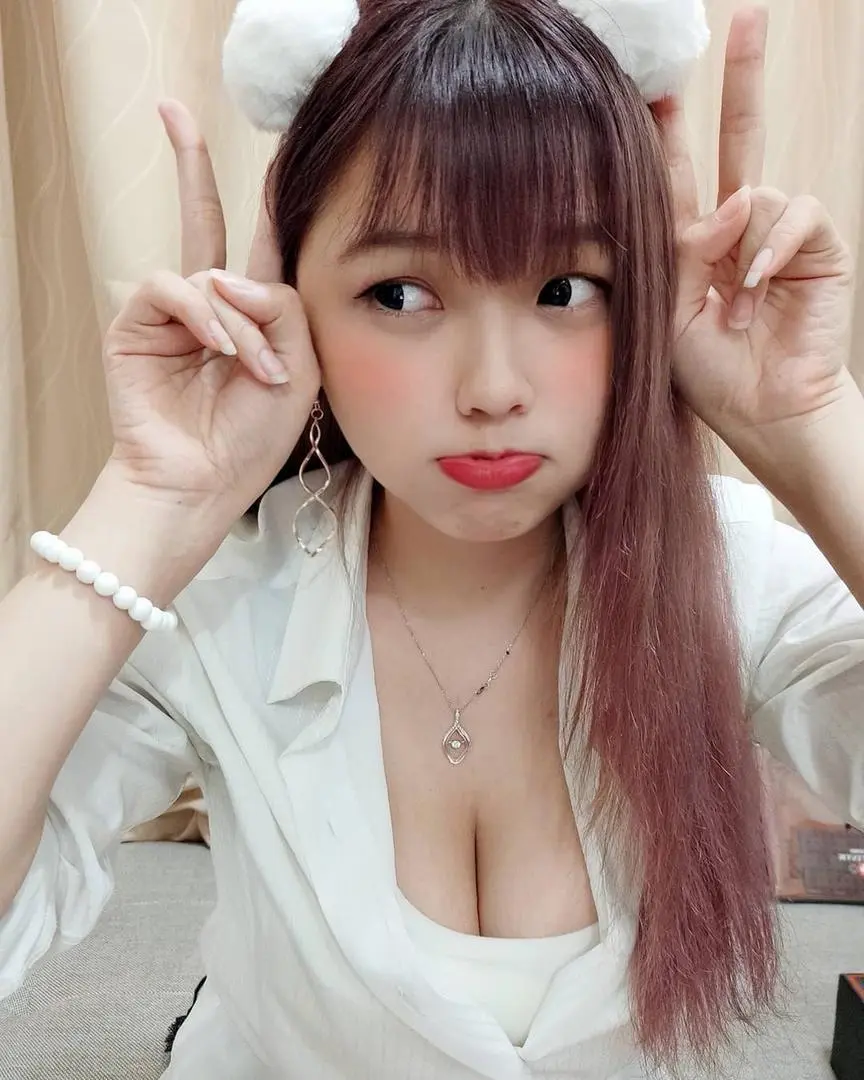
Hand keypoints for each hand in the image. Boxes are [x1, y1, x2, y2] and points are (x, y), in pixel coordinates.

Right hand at [102, 100, 318, 514]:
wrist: (204, 484)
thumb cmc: (253, 437)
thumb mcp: (301, 371)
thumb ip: (285, 309)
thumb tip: (229, 273)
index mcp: (254, 317)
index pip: (261, 248)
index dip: (268, 205)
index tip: (277, 155)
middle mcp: (211, 306)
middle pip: (203, 220)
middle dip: (191, 165)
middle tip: (174, 111)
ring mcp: (171, 314)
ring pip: (210, 275)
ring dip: (241, 324)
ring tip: (255, 372)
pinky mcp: (136, 324)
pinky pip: (171, 288)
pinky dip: (203, 317)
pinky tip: (221, 352)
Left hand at [653, 7, 854, 455]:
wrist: (762, 412)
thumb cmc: (710, 373)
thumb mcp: (669, 309)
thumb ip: (684, 250)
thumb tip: (732, 201)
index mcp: (695, 244)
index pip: (678, 173)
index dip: (668, 130)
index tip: (654, 84)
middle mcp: (738, 230)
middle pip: (737, 140)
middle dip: (740, 80)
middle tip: (743, 18)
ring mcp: (780, 236)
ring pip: (759, 188)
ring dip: (741, 244)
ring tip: (736, 301)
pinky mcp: (818, 247)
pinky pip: (795, 213)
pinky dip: (774, 247)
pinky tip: (758, 287)